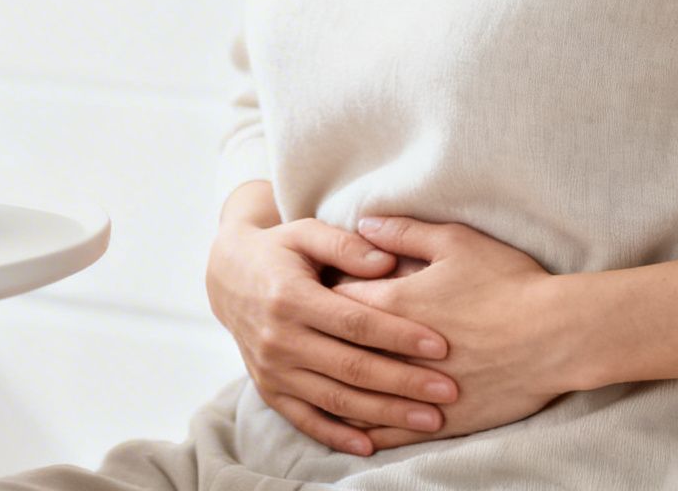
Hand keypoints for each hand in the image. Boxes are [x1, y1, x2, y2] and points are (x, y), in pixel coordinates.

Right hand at [209, 215, 463, 457]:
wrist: (228, 276)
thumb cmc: (279, 250)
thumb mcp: (305, 232)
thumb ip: (346, 245)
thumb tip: (387, 261)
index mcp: (289, 297)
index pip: (353, 322)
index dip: (398, 335)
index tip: (441, 345)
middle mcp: (278, 338)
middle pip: (350, 367)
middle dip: (404, 381)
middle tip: (450, 390)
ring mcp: (271, 368)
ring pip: (335, 398)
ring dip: (385, 413)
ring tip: (431, 420)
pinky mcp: (268, 389)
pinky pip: (305, 419)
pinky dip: (337, 435)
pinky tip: (372, 444)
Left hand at [328, 216, 575, 450]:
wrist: (559, 337)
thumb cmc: (509, 283)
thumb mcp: (455, 242)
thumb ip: (404, 232)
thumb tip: (363, 222)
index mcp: (392, 304)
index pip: (332, 300)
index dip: (322, 296)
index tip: (318, 293)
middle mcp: (394, 352)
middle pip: (336, 349)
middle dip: (321, 343)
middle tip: (313, 337)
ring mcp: (416, 390)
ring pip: (355, 397)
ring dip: (335, 390)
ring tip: (322, 383)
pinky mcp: (441, 420)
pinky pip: (389, 432)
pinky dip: (366, 430)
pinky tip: (353, 430)